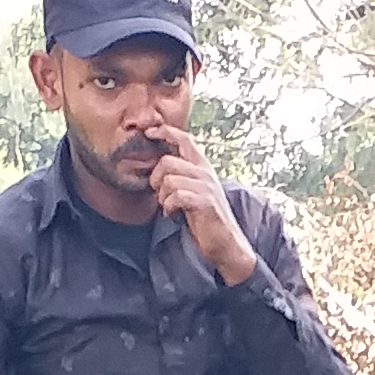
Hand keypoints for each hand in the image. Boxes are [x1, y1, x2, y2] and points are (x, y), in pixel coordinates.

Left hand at [146, 141, 261, 285]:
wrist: (225, 242)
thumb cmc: (206, 218)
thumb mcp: (195, 190)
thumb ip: (181, 175)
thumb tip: (156, 166)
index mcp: (203, 166)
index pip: (184, 138)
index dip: (165, 132)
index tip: (149, 132)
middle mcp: (205, 172)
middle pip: (167, 161)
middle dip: (156, 179)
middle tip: (160, 194)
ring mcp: (206, 186)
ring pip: (168, 180)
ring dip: (162, 197)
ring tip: (169, 207)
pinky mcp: (204, 202)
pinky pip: (175, 196)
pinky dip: (168, 207)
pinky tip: (173, 214)